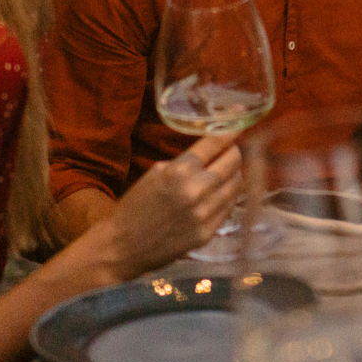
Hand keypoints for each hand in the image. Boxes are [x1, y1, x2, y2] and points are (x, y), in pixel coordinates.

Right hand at [105, 134, 240, 273]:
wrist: (123, 246)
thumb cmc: (135, 206)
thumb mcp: (155, 173)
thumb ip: (184, 161)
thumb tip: (211, 151)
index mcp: (180, 170)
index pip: (216, 142)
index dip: (230, 129)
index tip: (238, 114)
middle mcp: (197, 190)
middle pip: (234, 162)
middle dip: (234, 152)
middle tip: (230, 151)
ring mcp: (205, 214)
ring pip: (236, 185)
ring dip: (234, 175)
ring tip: (226, 173)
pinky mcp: (208, 233)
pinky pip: (229, 207)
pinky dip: (228, 197)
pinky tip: (220, 195)